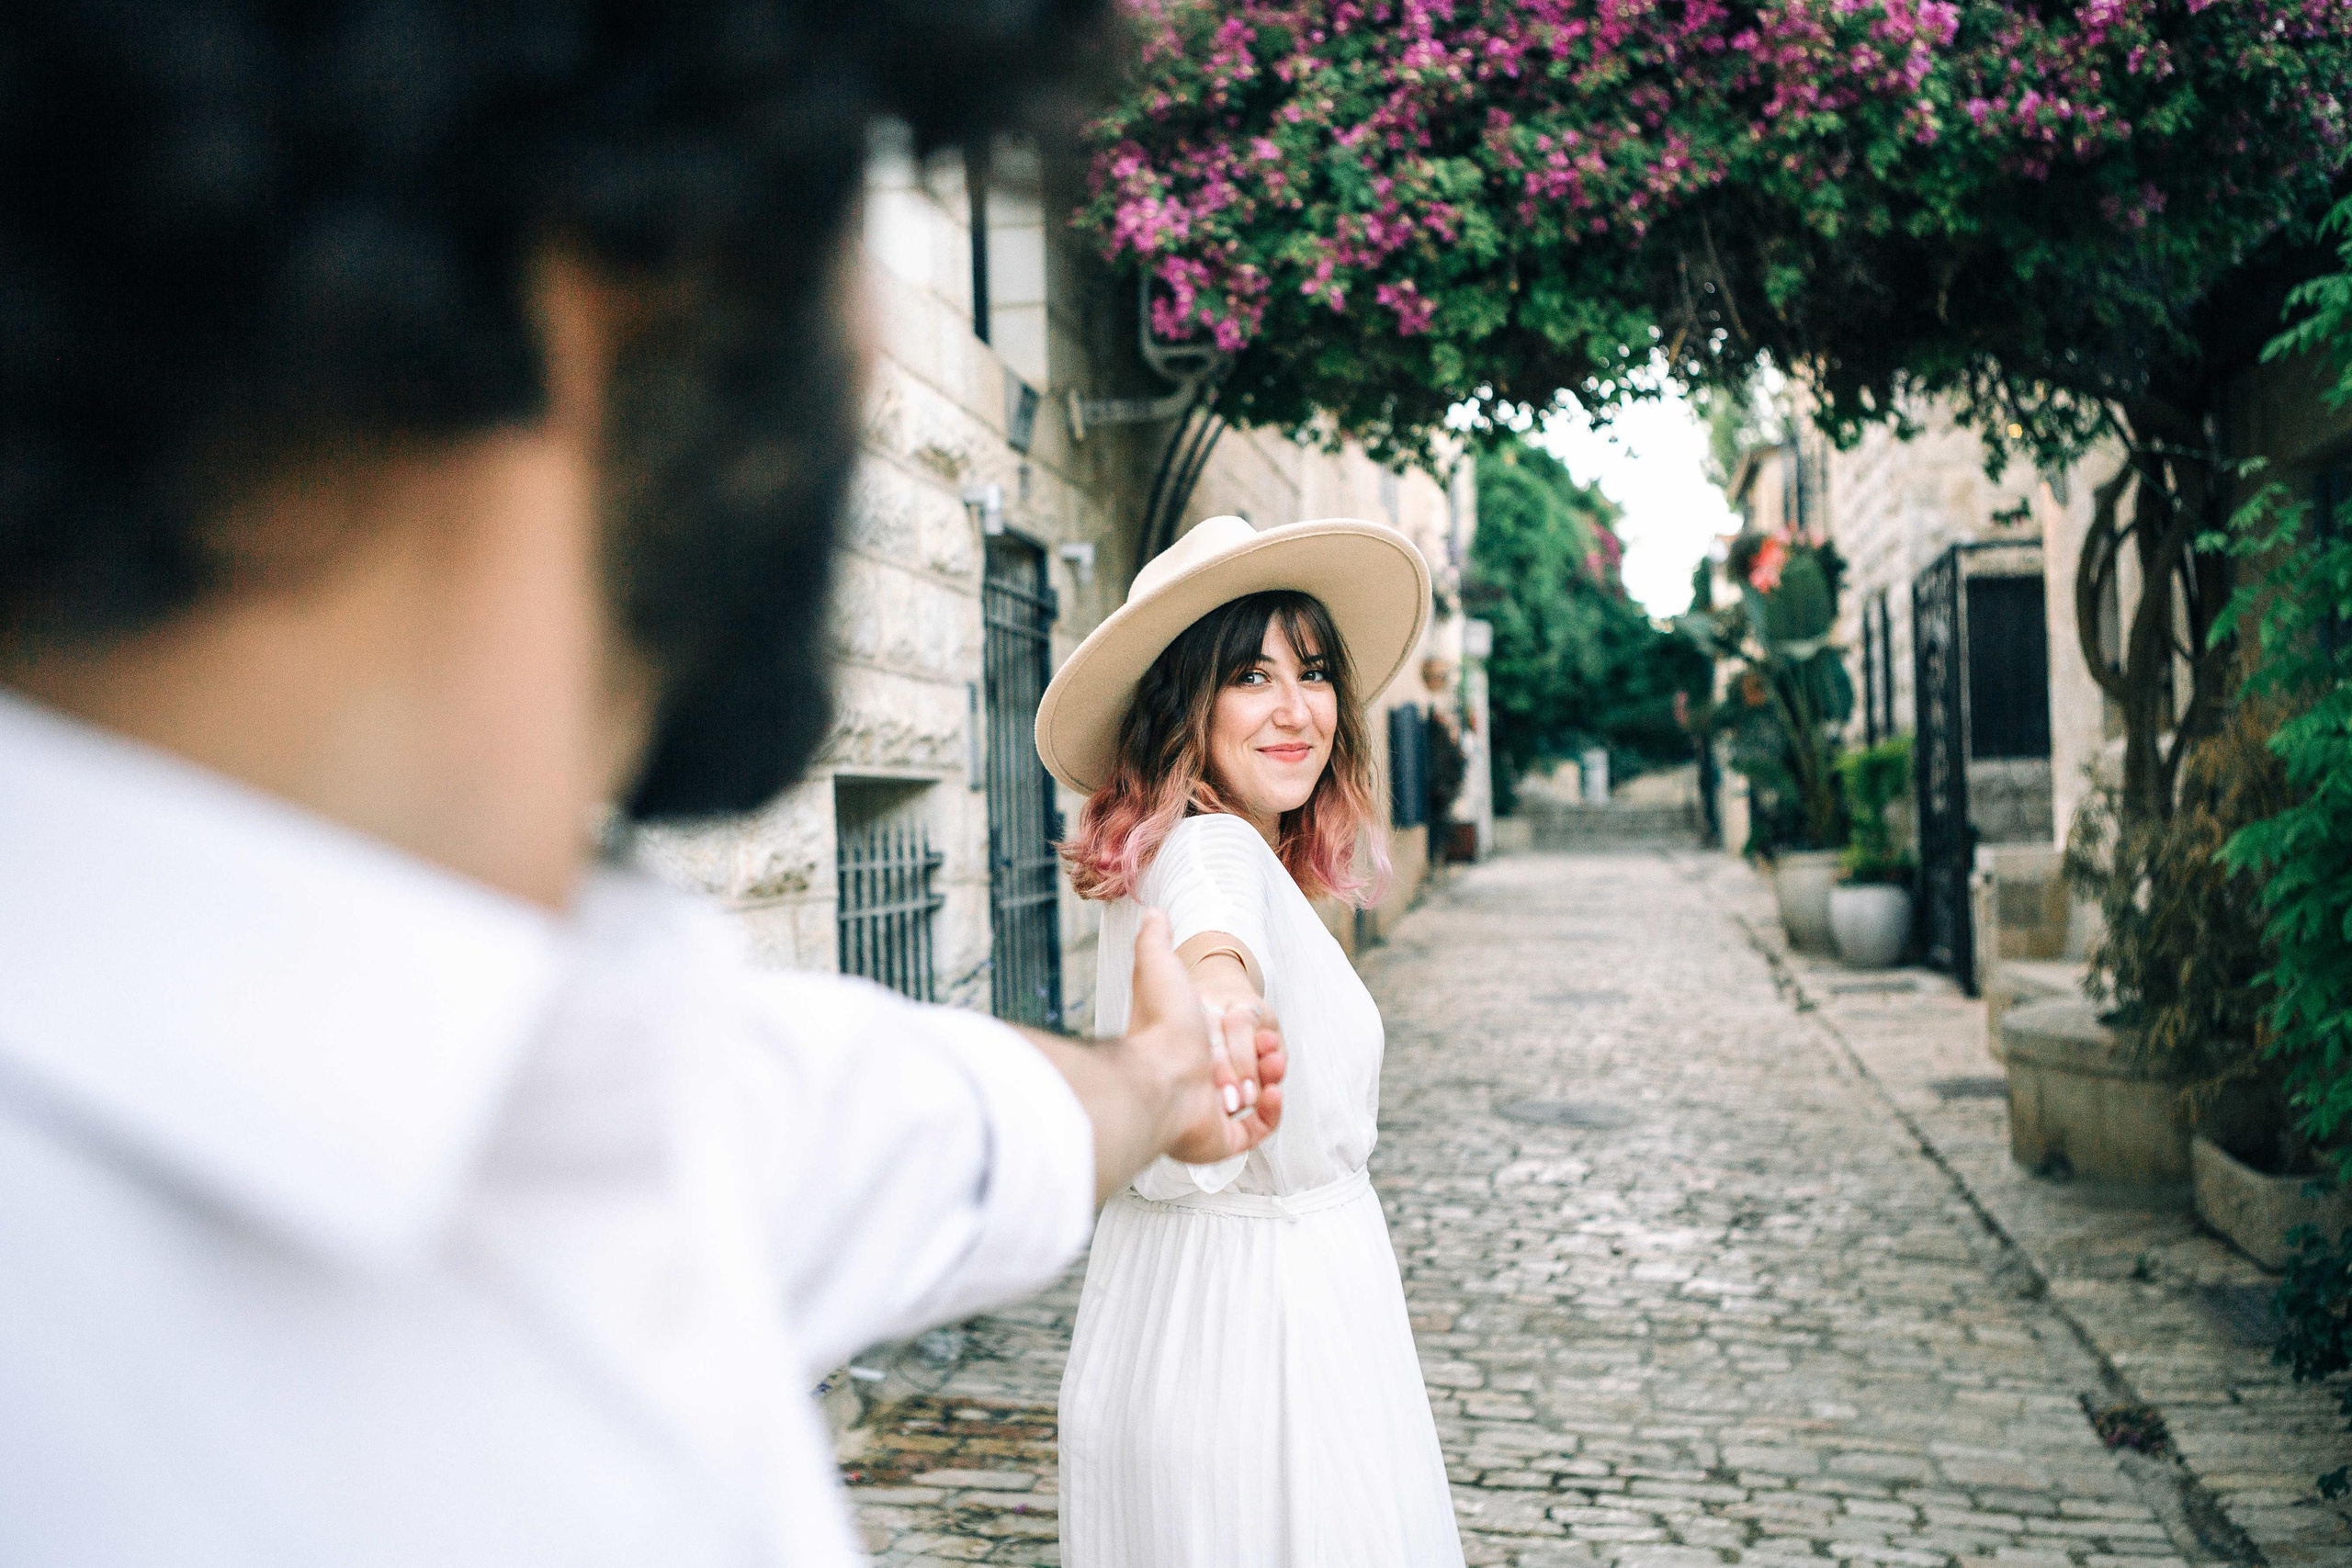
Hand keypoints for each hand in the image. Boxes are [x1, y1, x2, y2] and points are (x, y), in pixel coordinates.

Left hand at [1126, 910, 1284, 1164]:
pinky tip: (1271, 1092)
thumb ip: (1155, 939)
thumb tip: (1152, 912)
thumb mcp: (1157, 966)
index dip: (1250, 1033)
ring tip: (1271, 1068)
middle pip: (1248, 1067)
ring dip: (1271, 1079)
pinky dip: (1271, 1112)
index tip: (1259, 1027)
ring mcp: (1210, 1113)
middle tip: (1267, 1050)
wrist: (1158, 1076)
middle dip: (1262, 1056)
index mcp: (1190, 1047)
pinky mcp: (1221, 1140)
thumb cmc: (1160, 1024)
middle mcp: (1198, 1081)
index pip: (1233, 1039)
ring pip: (1256, 1097)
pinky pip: (1258, 1130)